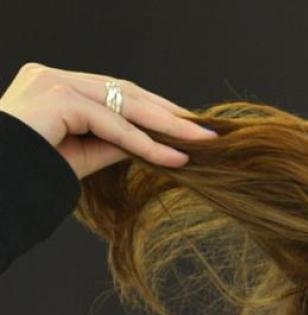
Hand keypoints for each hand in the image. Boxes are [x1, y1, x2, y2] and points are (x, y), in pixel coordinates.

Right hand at [0, 62, 217, 179]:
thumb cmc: (32, 172)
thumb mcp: (84, 154)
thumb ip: (116, 142)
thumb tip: (157, 142)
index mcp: (54, 84)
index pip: (114, 91)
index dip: (153, 108)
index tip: (186, 124)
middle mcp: (52, 77)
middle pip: (124, 92)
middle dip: (168, 113)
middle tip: (205, 130)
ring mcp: (53, 83)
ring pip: (124, 104)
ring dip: (167, 125)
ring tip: (200, 140)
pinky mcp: (57, 98)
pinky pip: (113, 124)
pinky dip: (146, 142)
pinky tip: (173, 156)